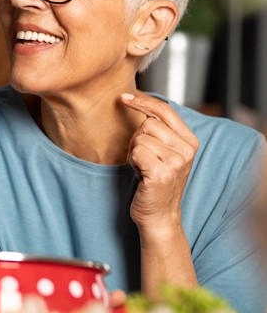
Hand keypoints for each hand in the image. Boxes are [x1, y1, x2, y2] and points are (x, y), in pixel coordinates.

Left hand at [121, 92, 198, 237]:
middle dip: (136, 139)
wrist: (159, 215)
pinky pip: (136, 152)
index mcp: (190, 141)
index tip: (124, 97)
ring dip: (134, 152)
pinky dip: (132, 162)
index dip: (143, 101)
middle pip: (147, 124)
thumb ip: (159, 130)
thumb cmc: (156, 181)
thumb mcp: (164, 152)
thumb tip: (136, 101)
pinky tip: (141, 175)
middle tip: (142, 159)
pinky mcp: (162, 173)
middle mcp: (186, 150)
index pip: (165, 110)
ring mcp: (176, 162)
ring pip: (140, 138)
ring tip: (143, 168)